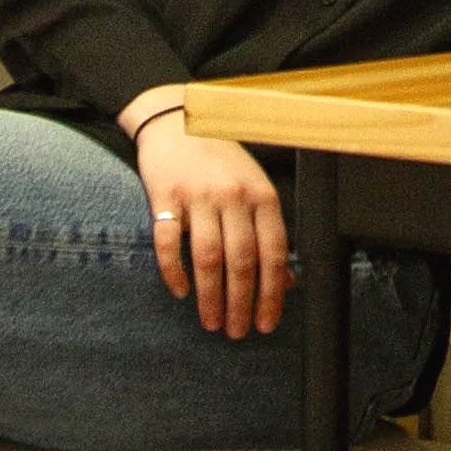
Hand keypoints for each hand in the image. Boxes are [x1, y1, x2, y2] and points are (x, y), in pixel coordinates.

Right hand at [135, 109, 290, 338]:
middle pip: (241, 260)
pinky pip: (168, 242)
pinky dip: (173, 271)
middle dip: (241, 303)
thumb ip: (267, 231)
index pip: (272, 251)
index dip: (271, 292)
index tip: (266, 323)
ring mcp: (198, 195)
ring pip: (208, 257)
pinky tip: (180, 292)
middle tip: (236, 332)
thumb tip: (285, 281)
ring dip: (210, 296)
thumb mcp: (253, 187)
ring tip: (211, 322)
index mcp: (261, 194)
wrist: (177, 119)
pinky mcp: (165, 195)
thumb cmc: (220, 159)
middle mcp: (233, 195)